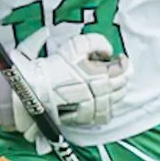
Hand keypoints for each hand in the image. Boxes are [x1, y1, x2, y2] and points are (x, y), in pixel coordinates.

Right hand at [12, 35, 129, 147]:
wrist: (36, 89)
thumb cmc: (54, 67)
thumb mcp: (77, 45)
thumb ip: (98, 43)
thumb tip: (108, 50)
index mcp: (102, 73)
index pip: (123, 69)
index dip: (123, 62)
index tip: (119, 58)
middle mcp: (101, 92)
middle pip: (121, 85)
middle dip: (121, 76)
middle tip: (117, 71)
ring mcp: (94, 107)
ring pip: (114, 100)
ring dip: (116, 92)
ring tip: (110, 86)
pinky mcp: (85, 118)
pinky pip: (103, 115)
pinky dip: (106, 109)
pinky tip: (103, 103)